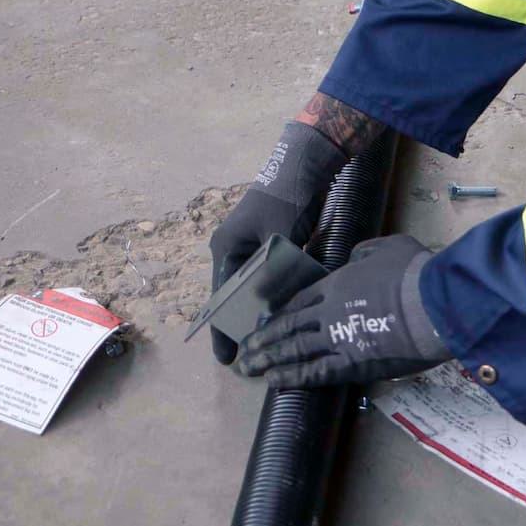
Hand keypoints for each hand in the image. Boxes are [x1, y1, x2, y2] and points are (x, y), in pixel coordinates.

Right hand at [206, 122, 345, 363]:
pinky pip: (269, 275)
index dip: (222, 329)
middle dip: (241, 323)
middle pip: (235, 294)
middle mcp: (234, 249)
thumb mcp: (278, 239)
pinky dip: (275, 291)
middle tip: (249, 355)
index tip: (226, 359)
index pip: (220, 298)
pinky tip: (284, 310)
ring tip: (266, 339)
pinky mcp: (271, 243)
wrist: (305, 166)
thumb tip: (270, 310)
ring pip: (254, 287)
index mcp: (226, 248)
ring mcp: (252, 246)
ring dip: (260, 308)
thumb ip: (273, 274)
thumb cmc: (285, 200)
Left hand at [234, 234, 452, 388]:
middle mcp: (330, 311)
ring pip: (294, 350)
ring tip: (247, 369)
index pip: (301, 299)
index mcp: (338, 283)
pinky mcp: (352, 364)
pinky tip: (273, 383)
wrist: (433, 303)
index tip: (265, 322)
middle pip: (289, 326)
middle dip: (264, 339)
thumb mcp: (387, 248)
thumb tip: (355, 258)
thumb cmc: (415, 273)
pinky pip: (315, 373)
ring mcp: (337, 338)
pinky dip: (292, 378)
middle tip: (244, 350)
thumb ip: (365, 253)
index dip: (281, 312)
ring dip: (268, 360)